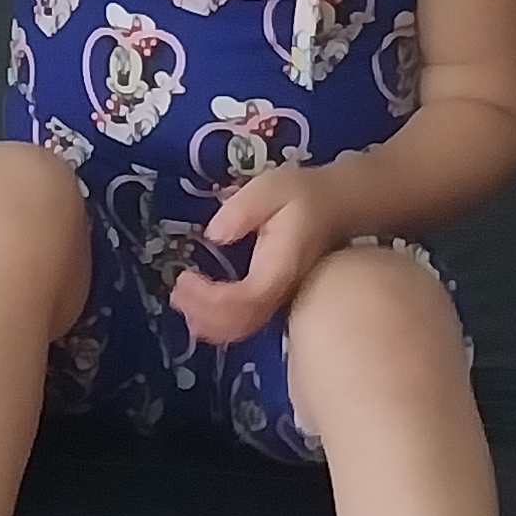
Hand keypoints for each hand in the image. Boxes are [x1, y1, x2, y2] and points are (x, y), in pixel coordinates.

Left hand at [171, 167, 344, 345]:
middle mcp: (283, 291)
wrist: (339, 205)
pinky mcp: (275, 298)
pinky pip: (247, 322)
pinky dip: (219, 322)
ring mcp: (281, 298)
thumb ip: (242, 209)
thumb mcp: (270, 187)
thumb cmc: (303, 194)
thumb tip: (215, 234)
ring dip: (208, 322)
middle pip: (243, 322)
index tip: (185, 278)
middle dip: (204, 314)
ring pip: (244, 328)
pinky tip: (198, 310)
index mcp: (281, 266)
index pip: (246, 299)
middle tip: (176, 292)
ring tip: (180, 300)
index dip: (212, 299)